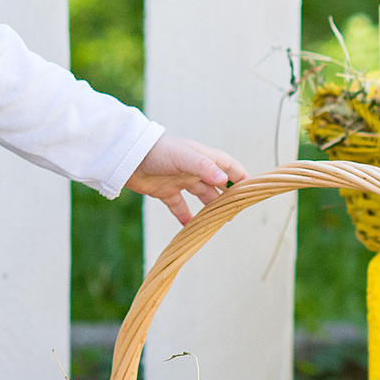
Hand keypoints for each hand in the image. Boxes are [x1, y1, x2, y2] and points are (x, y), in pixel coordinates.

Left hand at [126, 134, 246, 224]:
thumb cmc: (158, 151)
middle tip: (236, 212)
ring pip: (200, 196)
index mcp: (201, 157)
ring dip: (210, 208)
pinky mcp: (165, 191)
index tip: (251, 189)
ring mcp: (179, 180)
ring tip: (219, 222)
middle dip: (227, 197)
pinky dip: (185, 217)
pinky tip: (190, 228)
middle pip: (216, 184)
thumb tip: (225, 181)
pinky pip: (179, 206)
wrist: (127, 156)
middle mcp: (193, 169)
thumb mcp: (183, 157)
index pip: (227, 166)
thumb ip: (204, 168)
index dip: (240, 176)